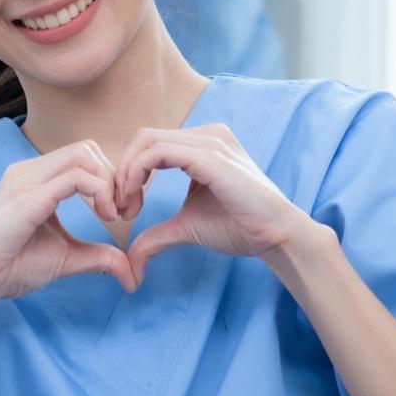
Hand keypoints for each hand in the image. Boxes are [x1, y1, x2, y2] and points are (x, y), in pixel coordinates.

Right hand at [0, 141, 134, 303]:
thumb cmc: (12, 266)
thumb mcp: (67, 257)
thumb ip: (99, 257)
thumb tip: (131, 274)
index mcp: (36, 179)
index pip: (83, 157)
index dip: (110, 180)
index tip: (120, 213)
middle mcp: (30, 171)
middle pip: (87, 148)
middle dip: (114, 177)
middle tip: (121, 212)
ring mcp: (27, 179)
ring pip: (84, 154)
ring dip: (109, 182)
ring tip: (113, 214)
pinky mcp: (29, 196)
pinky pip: (76, 177)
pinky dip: (100, 192)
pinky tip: (105, 216)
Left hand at [115, 125, 309, 285]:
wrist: (276, 236)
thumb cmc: (239, 227)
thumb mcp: (187, 227)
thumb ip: (156, 236)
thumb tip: (130, 261)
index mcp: (202, 145)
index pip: (150, 145)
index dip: (128, 174)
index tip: (125, 210)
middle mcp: (206, 135)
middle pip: (143, 138)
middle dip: (122, 173)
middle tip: (120, 210)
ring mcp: (209, 142)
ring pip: (146, 141)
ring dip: (126, 174)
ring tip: (127, 209)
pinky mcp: (210, 157)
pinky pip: (158, 152)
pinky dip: (136, 174)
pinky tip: (136, 201)